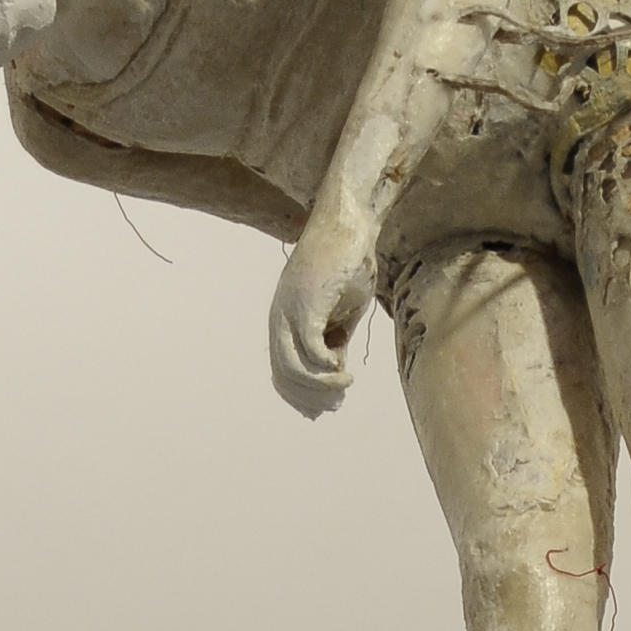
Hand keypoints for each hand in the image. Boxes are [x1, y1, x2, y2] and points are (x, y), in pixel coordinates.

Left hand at [269, 205, 379, 417]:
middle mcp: (280, 318)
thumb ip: (336, 341)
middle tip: (339, 399)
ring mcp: (290, 311)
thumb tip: (335, 372)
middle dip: (313, 397)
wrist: (350, 224)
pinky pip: (309, 348)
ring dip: (322, 385)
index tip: (328, 406)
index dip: (302, 397)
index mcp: (285, 322)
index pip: (281, 374)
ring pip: (293, 368)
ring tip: (345, 383)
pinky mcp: (307, 303)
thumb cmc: (348, 264)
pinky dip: (327, 366)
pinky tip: (343, 366)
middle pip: (284, 377)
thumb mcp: (343, 313)